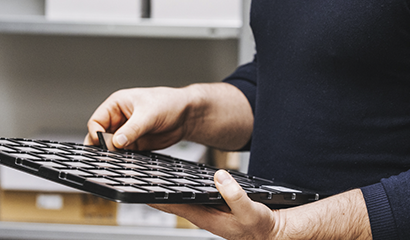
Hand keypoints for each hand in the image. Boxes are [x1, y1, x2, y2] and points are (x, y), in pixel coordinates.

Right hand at [85, 86, 192, 150]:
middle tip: (105, 156)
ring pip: (111, 147)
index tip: (101, 144)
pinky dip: (123, 159)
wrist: (186, 115)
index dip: (96, 133)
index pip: (96, 121)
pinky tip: (126, 162)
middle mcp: (119, 119)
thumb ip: (132, 129)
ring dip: (113, 154)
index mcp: (116, 105)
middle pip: (101, 136)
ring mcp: (126, 132)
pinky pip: (124, 153)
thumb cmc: (168, 103)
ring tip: (116, 160)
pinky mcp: (135, 144)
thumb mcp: (148, 114)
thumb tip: (117, 142)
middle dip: (102, 146)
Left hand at [151, 169, 280, 239]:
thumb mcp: (251, 211)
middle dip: (153, 193)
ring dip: (164, 191)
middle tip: (137, 179)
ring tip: (149, 178)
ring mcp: (206, 212)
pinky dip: (178, 189)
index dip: (155, 198)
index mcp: (206, 218)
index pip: (173, 207)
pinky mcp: (212, 207)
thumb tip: (219, 177)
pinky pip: (189, 197)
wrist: (272, 233)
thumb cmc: (261, 227)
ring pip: (178, 200)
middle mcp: (202, 215)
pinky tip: (174, 181)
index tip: (139, 188)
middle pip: (170, 204)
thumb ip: (235, 196)